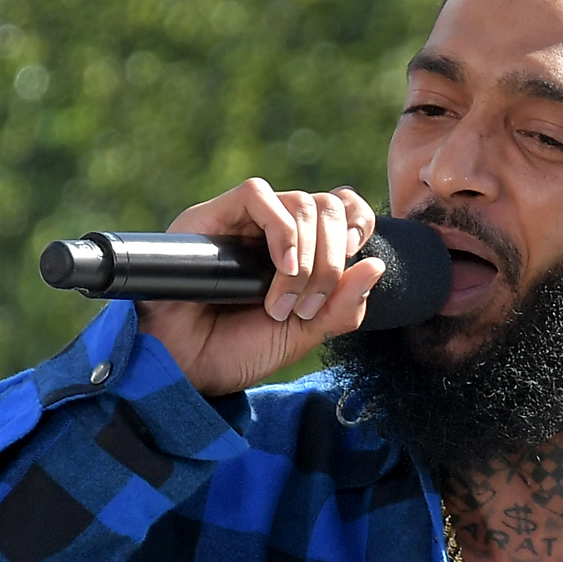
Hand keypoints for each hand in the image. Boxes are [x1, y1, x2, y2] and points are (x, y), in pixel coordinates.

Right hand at [135, 178, 386, 396]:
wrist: (186, 367)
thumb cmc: (237, 351)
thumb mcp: (304, 335)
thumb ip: (342, 306)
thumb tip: (376, 265)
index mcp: (301, 251)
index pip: (343, 208)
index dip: (359, 224)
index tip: (357, 260)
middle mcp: (274, 231)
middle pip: (328, 206)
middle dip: (332, 260)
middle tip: (308, 307)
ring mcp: (243, 221)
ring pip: (300, 201)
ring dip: (308, 258)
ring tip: (283, 303)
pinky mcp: (212, 215)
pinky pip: (258, 194)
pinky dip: (282, 231)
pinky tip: (281, 268)